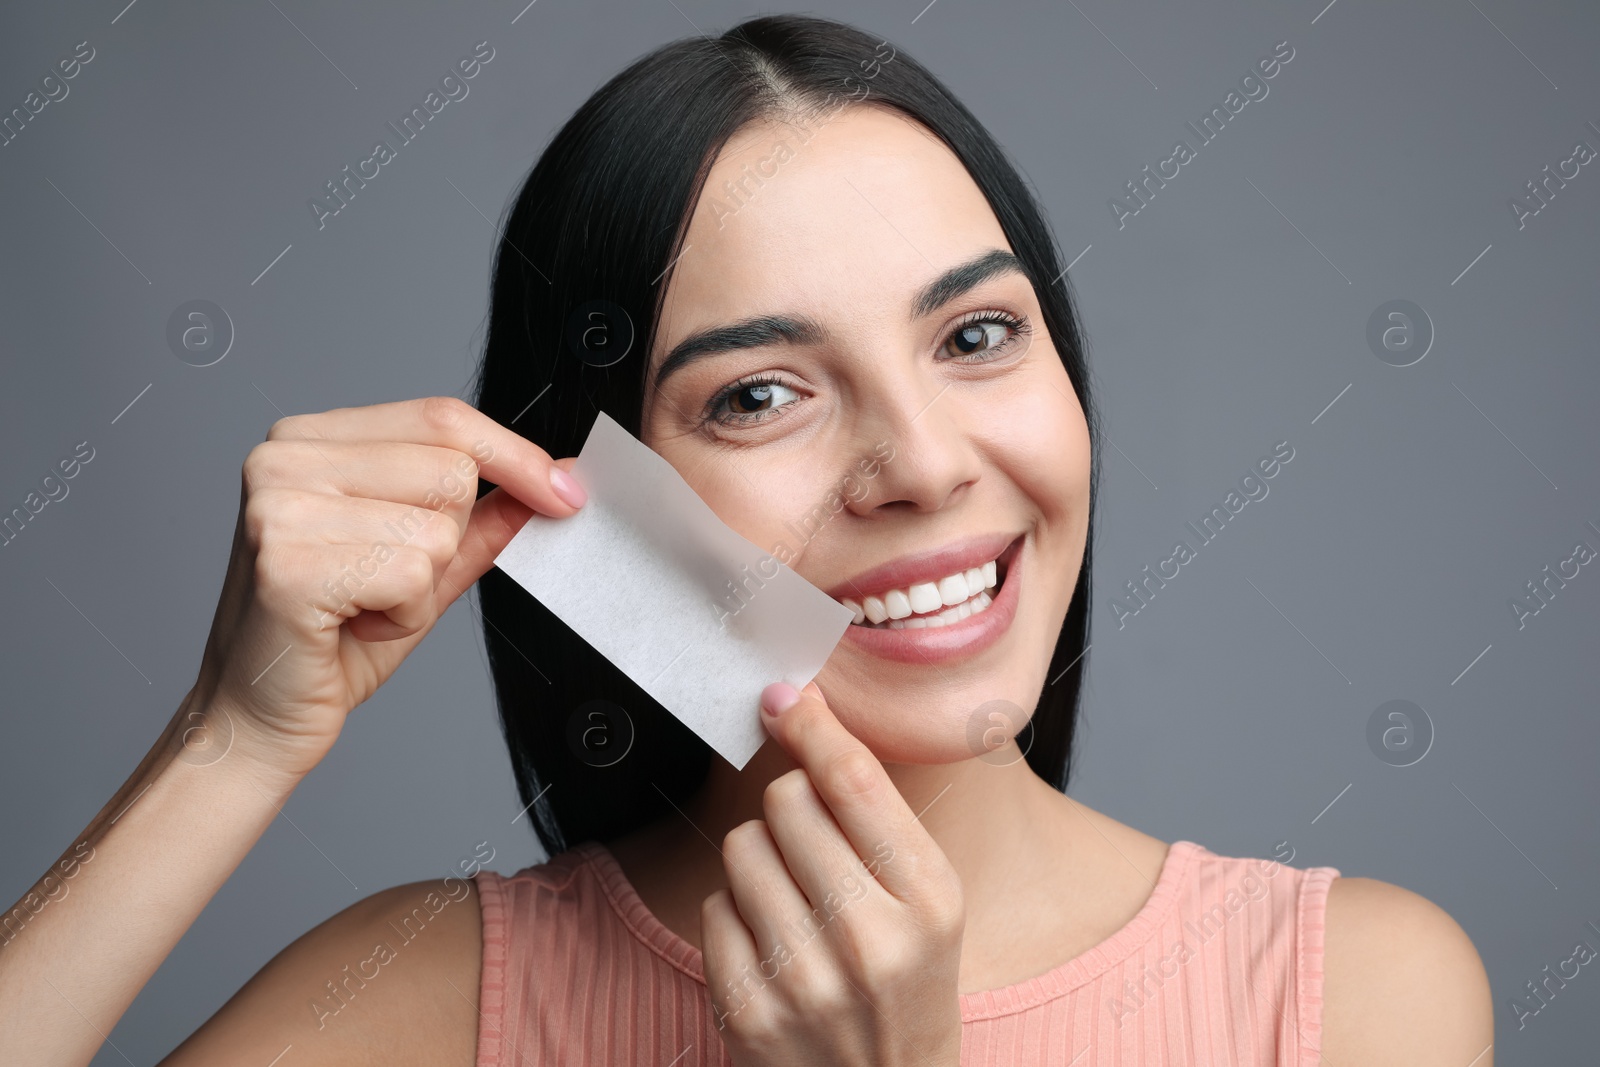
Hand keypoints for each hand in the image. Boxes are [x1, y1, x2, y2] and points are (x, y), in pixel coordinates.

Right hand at [188, 395, 584, 779]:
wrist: (259, 718)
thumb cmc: (334, 641)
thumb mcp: (425, 565)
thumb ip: (484, 518)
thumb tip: (557, 480)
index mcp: (311, 438)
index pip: (443, 417)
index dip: (515, 456)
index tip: (565, 493)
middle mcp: (285, 457)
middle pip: (450, 469)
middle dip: (448, 541)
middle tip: (387, 584)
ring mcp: (279, 505)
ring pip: (438, 525)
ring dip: (423, 587)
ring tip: (366, 608)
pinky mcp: (287, 562)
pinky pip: (412, 573)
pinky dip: (403, 616)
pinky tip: (353, 627)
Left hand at [701, 681, 964, 1066]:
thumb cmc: (908, 990)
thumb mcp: (930, 905)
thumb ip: (877, 818)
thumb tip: (801, 712)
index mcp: (931, 901)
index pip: (854, 780)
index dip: (812, 725)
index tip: (786, 698)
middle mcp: (870, 938)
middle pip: (787, 800)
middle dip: (792, 806)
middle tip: (813, 848)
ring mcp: (805, 978)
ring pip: (742, 845)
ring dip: (760, 859)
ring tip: (796, 903)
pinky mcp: (748, 1009)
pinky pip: (713, 905)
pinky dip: (735, 914)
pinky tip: (773, 947)